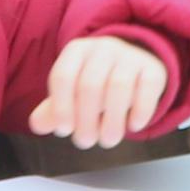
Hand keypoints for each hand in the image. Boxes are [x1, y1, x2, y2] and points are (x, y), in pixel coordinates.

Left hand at [29, 35, 172, 147]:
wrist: (136, 61)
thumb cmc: (97, 82)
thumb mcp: (73, 91)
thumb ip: (54, 110)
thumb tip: (37, 125)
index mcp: (76, 51)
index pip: (63, 76)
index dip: (61, 107)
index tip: (64, 131)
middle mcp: (102, 48)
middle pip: (90, 84)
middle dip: (86, 120)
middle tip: (86, 142)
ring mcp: (130, 55)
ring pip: (119, 86)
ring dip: (112, 121)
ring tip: (108, 141)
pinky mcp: (153, 67)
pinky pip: (147, 87)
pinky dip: (141, 111)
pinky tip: (134, 126)